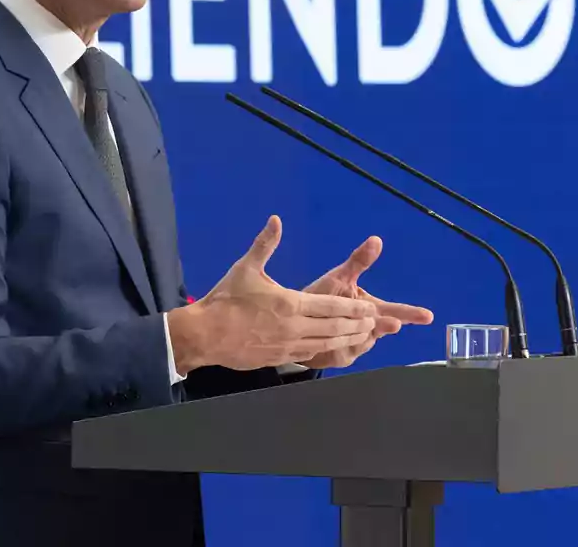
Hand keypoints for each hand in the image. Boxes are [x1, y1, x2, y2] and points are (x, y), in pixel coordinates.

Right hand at [166, 216, 378, 373]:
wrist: (204, 335)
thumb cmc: (225, 299)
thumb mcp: (246, 268)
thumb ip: (265, 244)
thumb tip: (276, 220)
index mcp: (290, 303)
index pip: (331, 306)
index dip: (353, 307)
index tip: (370, 307)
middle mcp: (294, 327)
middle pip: (335, 327)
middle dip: (356, 324)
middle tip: (373, 322)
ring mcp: (288, 346)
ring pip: (326, 344)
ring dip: (347, 339)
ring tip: (362, 335)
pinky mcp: (279, 358)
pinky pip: (311, 355)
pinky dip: (327, 351)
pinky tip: (334, 347)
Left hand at [297, 235, 433, 368]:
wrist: (297, 320)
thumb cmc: (321, 297)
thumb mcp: (340, 277)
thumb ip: (359, 261)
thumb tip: (376, 239)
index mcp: (371, 309)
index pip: (395, 311)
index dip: (412, 314)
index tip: (428, 315)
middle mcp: (368, 328)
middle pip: (383, 328)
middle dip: (387, 326)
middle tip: (392, 323)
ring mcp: (357, 344)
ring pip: (364, 340)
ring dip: (360, 333)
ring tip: (352, 325)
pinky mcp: (341, 357)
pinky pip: (346, 352)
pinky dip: (342, 345)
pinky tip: (334, 341)